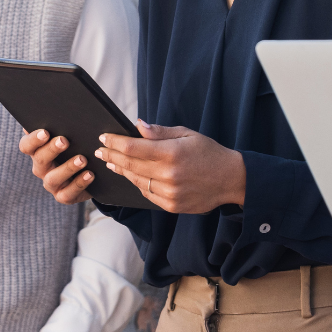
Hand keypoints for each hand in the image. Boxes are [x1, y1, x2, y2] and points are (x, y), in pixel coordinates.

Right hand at [19, 129, 92, 204]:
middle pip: (39, 159)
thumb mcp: (71, 136)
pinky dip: (79, 183)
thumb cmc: (77, 147)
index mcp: (37, 151)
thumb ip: (61, 125)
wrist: (91, 172)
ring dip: (67, 168)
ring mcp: (51, 184)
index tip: (45, 132)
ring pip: (52, 178)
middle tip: (64, 140)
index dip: (33, 139)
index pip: (26, 145)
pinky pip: (68, 193)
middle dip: (51, 150)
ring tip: (82, 159)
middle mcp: (41, 168)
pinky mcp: (63, 196)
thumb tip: (55, 108)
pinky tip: (90, 174)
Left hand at [95, 121, 245, 214]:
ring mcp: (169, 192)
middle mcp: (168, 174)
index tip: (104, 137)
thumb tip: (137, 126)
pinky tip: (131, 176)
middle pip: (129, 164)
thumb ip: (160, 132)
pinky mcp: (172, 205)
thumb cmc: (209, 153)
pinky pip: (147, 193)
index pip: (133, 147)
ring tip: (112, 163)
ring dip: (121, 170)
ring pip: (136, 180)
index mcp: (172, 152)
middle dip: (112, 156)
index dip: (114, 142)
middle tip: (100, 151)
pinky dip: (137, 184)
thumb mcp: (187, 134)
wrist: (231, 179)